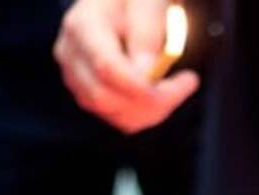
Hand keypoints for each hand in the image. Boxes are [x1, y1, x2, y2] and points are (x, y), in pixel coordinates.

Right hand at [54, 0, 198, 133]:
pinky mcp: (86, 91)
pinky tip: (160, 95)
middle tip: (186, 83)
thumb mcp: (147, 2)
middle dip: (154, 101)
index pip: (107, 69)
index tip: (187, 80)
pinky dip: (145, 113)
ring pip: (114, 113)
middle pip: (106, 98)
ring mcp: (74, 75)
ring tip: (176, 87)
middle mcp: (71, 53)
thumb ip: (147, 33)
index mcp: (83, 25)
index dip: (145, 86)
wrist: (120, 1)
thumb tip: (146, 75)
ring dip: (152, 110)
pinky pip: (117, 117)